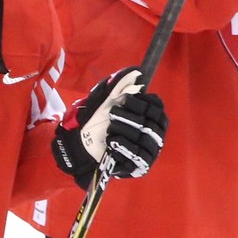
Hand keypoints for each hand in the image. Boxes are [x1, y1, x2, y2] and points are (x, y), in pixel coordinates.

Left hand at [52, 68, 167, 187]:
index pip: (156, 106)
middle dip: (131, 115)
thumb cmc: (96, 123)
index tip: (124, 99)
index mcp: (149, 115)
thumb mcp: (103, 101)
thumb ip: (117, 86)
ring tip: (110, 128)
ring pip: (147, 137)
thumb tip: (135, 72)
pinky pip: (139, 155)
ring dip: (126, 129)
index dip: (142, 102)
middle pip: (153, 121)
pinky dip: (125, 146)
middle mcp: (154, 132)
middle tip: (112, 113)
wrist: (81, 148)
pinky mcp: (141, 166)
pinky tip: (112, 141)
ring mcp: (149, 150)